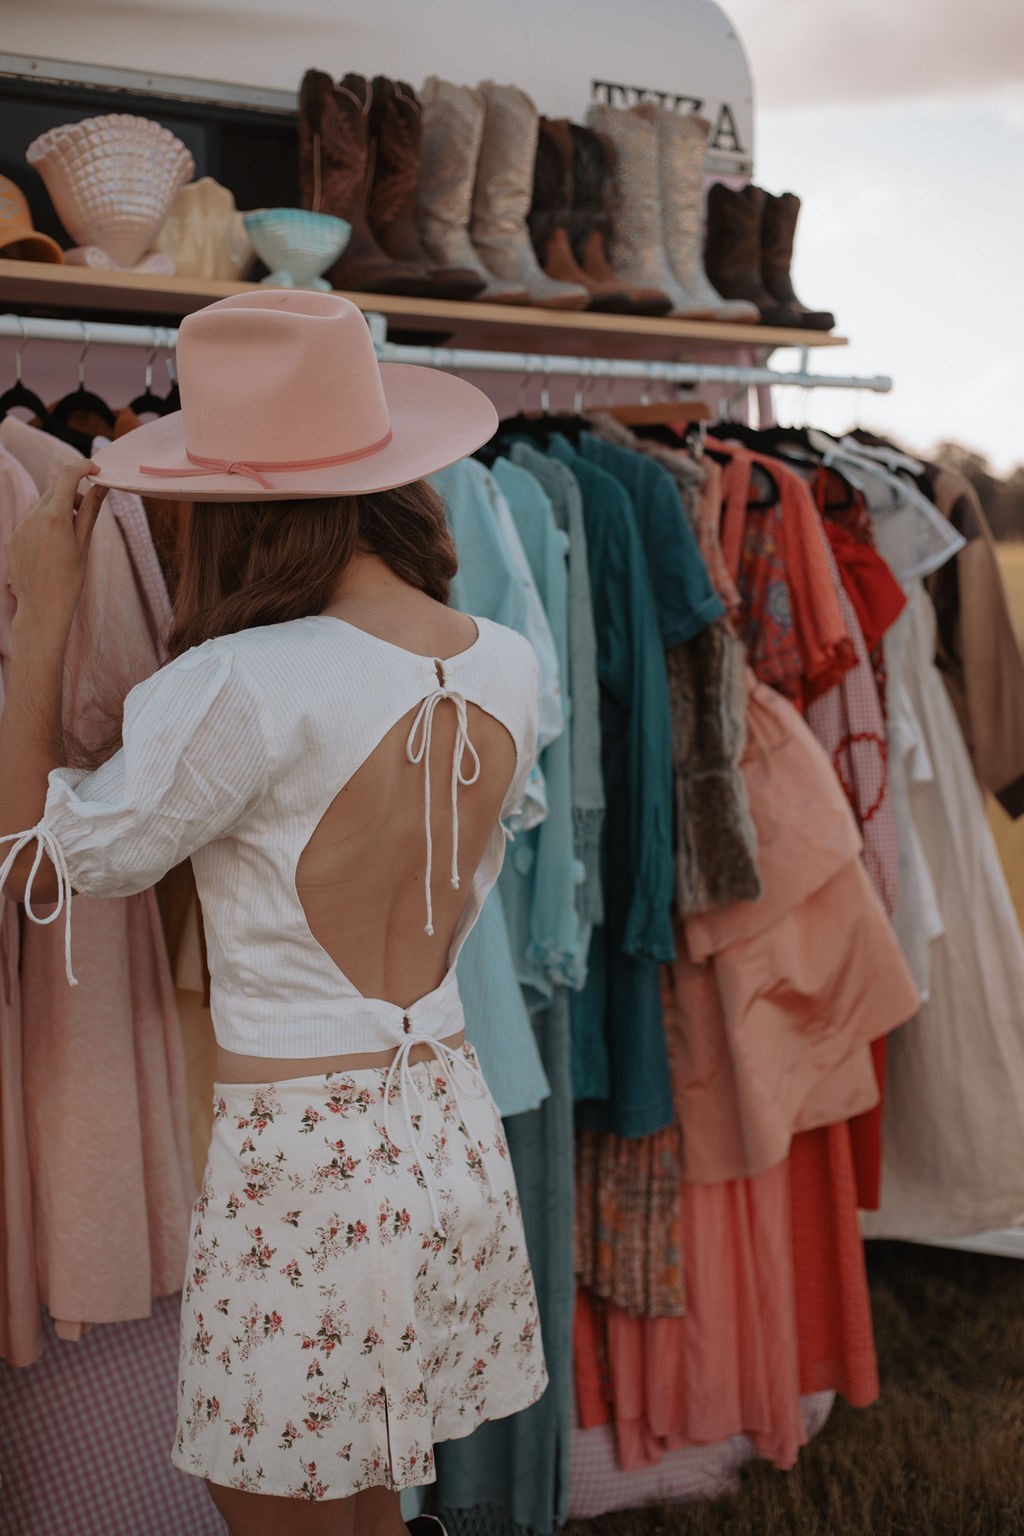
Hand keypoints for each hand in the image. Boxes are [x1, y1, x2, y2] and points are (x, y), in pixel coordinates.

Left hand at [6, 463, 106, 629]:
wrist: (42, 608)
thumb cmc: (69, 579)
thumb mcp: (84, 543)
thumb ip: (90, 510)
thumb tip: (101, 487)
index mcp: (54, 516)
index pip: (67, 475)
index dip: (83, 467)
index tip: (95, 470)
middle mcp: (33, 516)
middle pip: (54, 489)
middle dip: (72, 494)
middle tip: (85, 512)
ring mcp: (20, 527)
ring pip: (41, 506)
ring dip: (57, 510)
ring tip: (67, 538)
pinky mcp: (12, 538)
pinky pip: (30, 522)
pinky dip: (43, 526)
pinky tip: (51, 551)